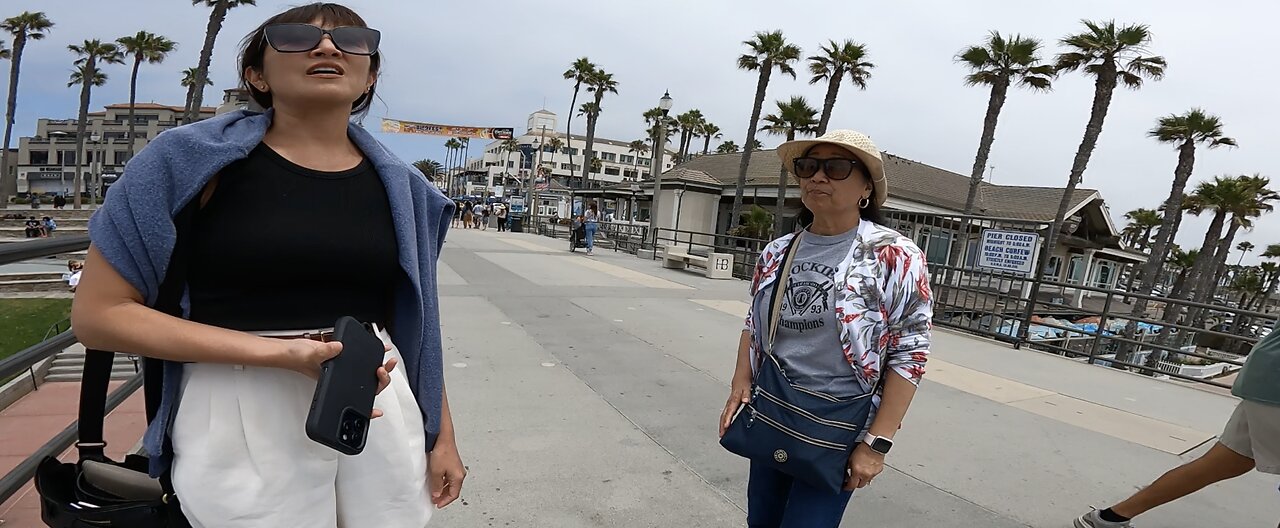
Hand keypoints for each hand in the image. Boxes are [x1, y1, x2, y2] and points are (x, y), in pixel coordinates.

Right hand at [272, 338, 396, 417]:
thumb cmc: (297, 359)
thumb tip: (339, 348)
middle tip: (385, 368)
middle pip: (368, 384)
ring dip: (381, 369)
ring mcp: (345, 369)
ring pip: (368, 374)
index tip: (377, 411)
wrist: (290, 349)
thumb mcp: (312, 355)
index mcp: (336, 384)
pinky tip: (381, 349)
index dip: (367, 409)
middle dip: (382, 378)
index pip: (355, 399)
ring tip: (389, 360)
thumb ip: (325, 351)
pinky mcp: (345, 357)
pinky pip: (362, 359)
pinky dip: (373, 355)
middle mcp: (343, 379)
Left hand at [428, 441, 465, 508]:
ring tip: (434, 492)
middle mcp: (459, 473)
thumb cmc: (442, 451)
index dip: (445, 501)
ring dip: (442, 489)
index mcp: (458, 477)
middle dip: (443, 496)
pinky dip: (442, 482)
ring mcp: (456, 468)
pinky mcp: (452, 463)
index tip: (437, 504)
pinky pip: (448, 477)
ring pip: (450, 483)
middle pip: (453, 489)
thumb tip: (436, 494)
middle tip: (435, 500)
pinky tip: (436, 481)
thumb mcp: (437, 472)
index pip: (453, 494)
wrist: (442, 437)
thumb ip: (436, 485)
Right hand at [719, 379, 752, 437]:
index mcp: (734, 398)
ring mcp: (729, 404)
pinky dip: (724, 421)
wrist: (741, 377)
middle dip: (723, 424)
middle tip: (722, 434)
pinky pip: (725, 414)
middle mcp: (730, 402)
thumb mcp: (747, 387)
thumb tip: (745, 400)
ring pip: (723, 415)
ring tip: (722, 434)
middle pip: (724, 414)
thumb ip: (747, 394)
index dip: (728, 418)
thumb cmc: (744, 383)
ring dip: (722, 424)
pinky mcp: (729, 406)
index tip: (726, 426)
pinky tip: (725, 428)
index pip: (730, 409)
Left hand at [845, 442, 884, 490]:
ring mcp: (873, 473)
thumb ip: (849, 468)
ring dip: (863, 478)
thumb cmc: (862, 448)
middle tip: (853, 480)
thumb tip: (846, 473)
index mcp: (857, 471)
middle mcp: (865, 474)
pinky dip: (870, 473)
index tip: (846, 487)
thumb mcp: (850, 458)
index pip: (852, 485)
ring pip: (867, 481)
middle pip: (860, 485)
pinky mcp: (879, 471)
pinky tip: (868, 467)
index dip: (847, 487)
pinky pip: (873, 475)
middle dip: (856, 484)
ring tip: (861, 471)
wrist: (874, 444)